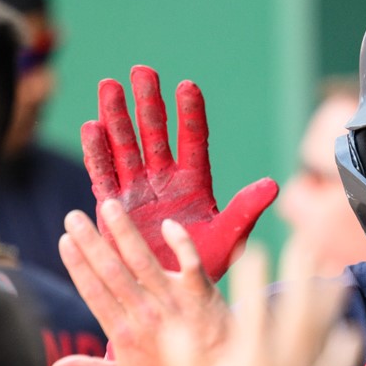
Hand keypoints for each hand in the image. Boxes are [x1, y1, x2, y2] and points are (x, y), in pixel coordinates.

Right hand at [50, 201, 230, 365]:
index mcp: (124, 333)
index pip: (95, 293)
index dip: (78, 266)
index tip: (65, 241)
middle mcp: (146, 314)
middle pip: (113, 272)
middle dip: (91, 242)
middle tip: (73, 217)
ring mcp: (174, 301)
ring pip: (144, 261)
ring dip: (125, 232)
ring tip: (109, 207)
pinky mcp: (201, 292)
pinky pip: (191, 263)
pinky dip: (181, 243)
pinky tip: (167, 224)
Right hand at [84, 65, 277, 281]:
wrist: (173, 293)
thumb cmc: (205, 264)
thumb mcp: (229, 236)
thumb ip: (246, 209)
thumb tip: (274, 185)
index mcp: (195, 182)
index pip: (194, 141)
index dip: (191, 115)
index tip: (188, 87)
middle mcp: (164, 179)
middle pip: (155, 134)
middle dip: (148, 103)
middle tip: (142, 71)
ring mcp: (137, 190)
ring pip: (125, 146)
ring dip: (116, 118)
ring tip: (109, 86)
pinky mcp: (113, 206)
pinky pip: (103, 174)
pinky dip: (97, 153)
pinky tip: (92, 127)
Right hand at [160, 238, 363, 365]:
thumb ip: (184, 364)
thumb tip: (174, 327)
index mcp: (250, 364)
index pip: (251, 308)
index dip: (253, 276)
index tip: (255, 249)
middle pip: (297, 309)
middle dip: (302, 272)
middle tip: (308, 242)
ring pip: (325, 331)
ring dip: (332, 301)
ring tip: (340, 275)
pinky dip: (347, 347)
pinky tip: (351, 331)